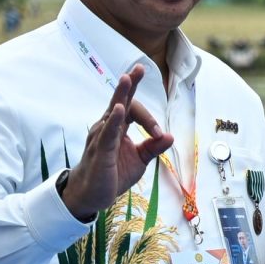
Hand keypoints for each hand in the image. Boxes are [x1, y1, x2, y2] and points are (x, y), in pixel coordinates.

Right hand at [61, 64, 173, 219]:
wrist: (94, 195)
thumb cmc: (113, 173)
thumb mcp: (140, 159)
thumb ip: (153, 147)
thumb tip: (170, 136)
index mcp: (118, 128)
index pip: (129, 106)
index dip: (144, 108)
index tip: (157, 125)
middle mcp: (107, 127)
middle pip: (119, 102)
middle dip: (129, 85)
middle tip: (138, 68)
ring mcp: (101, 138)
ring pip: (113, 113)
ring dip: (122, 96)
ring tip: (127, 79)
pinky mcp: (100, 151)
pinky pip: (107, 133)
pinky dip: (114, 121)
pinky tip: (119, 109)